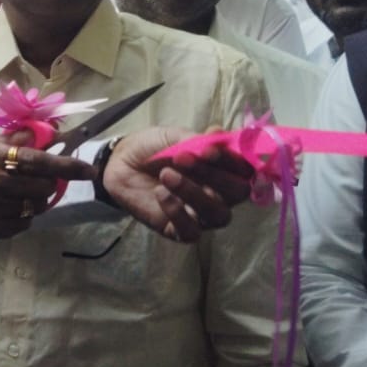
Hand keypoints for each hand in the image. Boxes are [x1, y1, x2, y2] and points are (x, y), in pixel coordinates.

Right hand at [0, 134, 94, 243]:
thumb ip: (5, 139)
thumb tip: (38, 133)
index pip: (38, 160)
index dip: (67, 165)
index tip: (87, 170)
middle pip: (42, 189)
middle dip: (46, 186)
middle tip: (38, 183)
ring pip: (32, 210)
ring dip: (32, 203)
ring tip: (18, 197)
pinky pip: (18, 226)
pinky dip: (19, 218)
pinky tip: (4, 211)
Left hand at [103, 127, 254, 242]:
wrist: (119, 163)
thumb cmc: (153, 148)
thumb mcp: (174, 137)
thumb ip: (198, 139)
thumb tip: (219, 134)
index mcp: (224, 168)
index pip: (247, 169)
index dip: (234, 161)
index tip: (209, 150)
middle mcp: (219, 193)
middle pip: (238, 193)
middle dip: (215, 175)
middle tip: (183, 159)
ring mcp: (201, 214)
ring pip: (218, 215)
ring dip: (195, 193)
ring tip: (166, 174)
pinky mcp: (179, 230)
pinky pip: (192, 232)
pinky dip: (178, 213)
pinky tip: (160, 194)